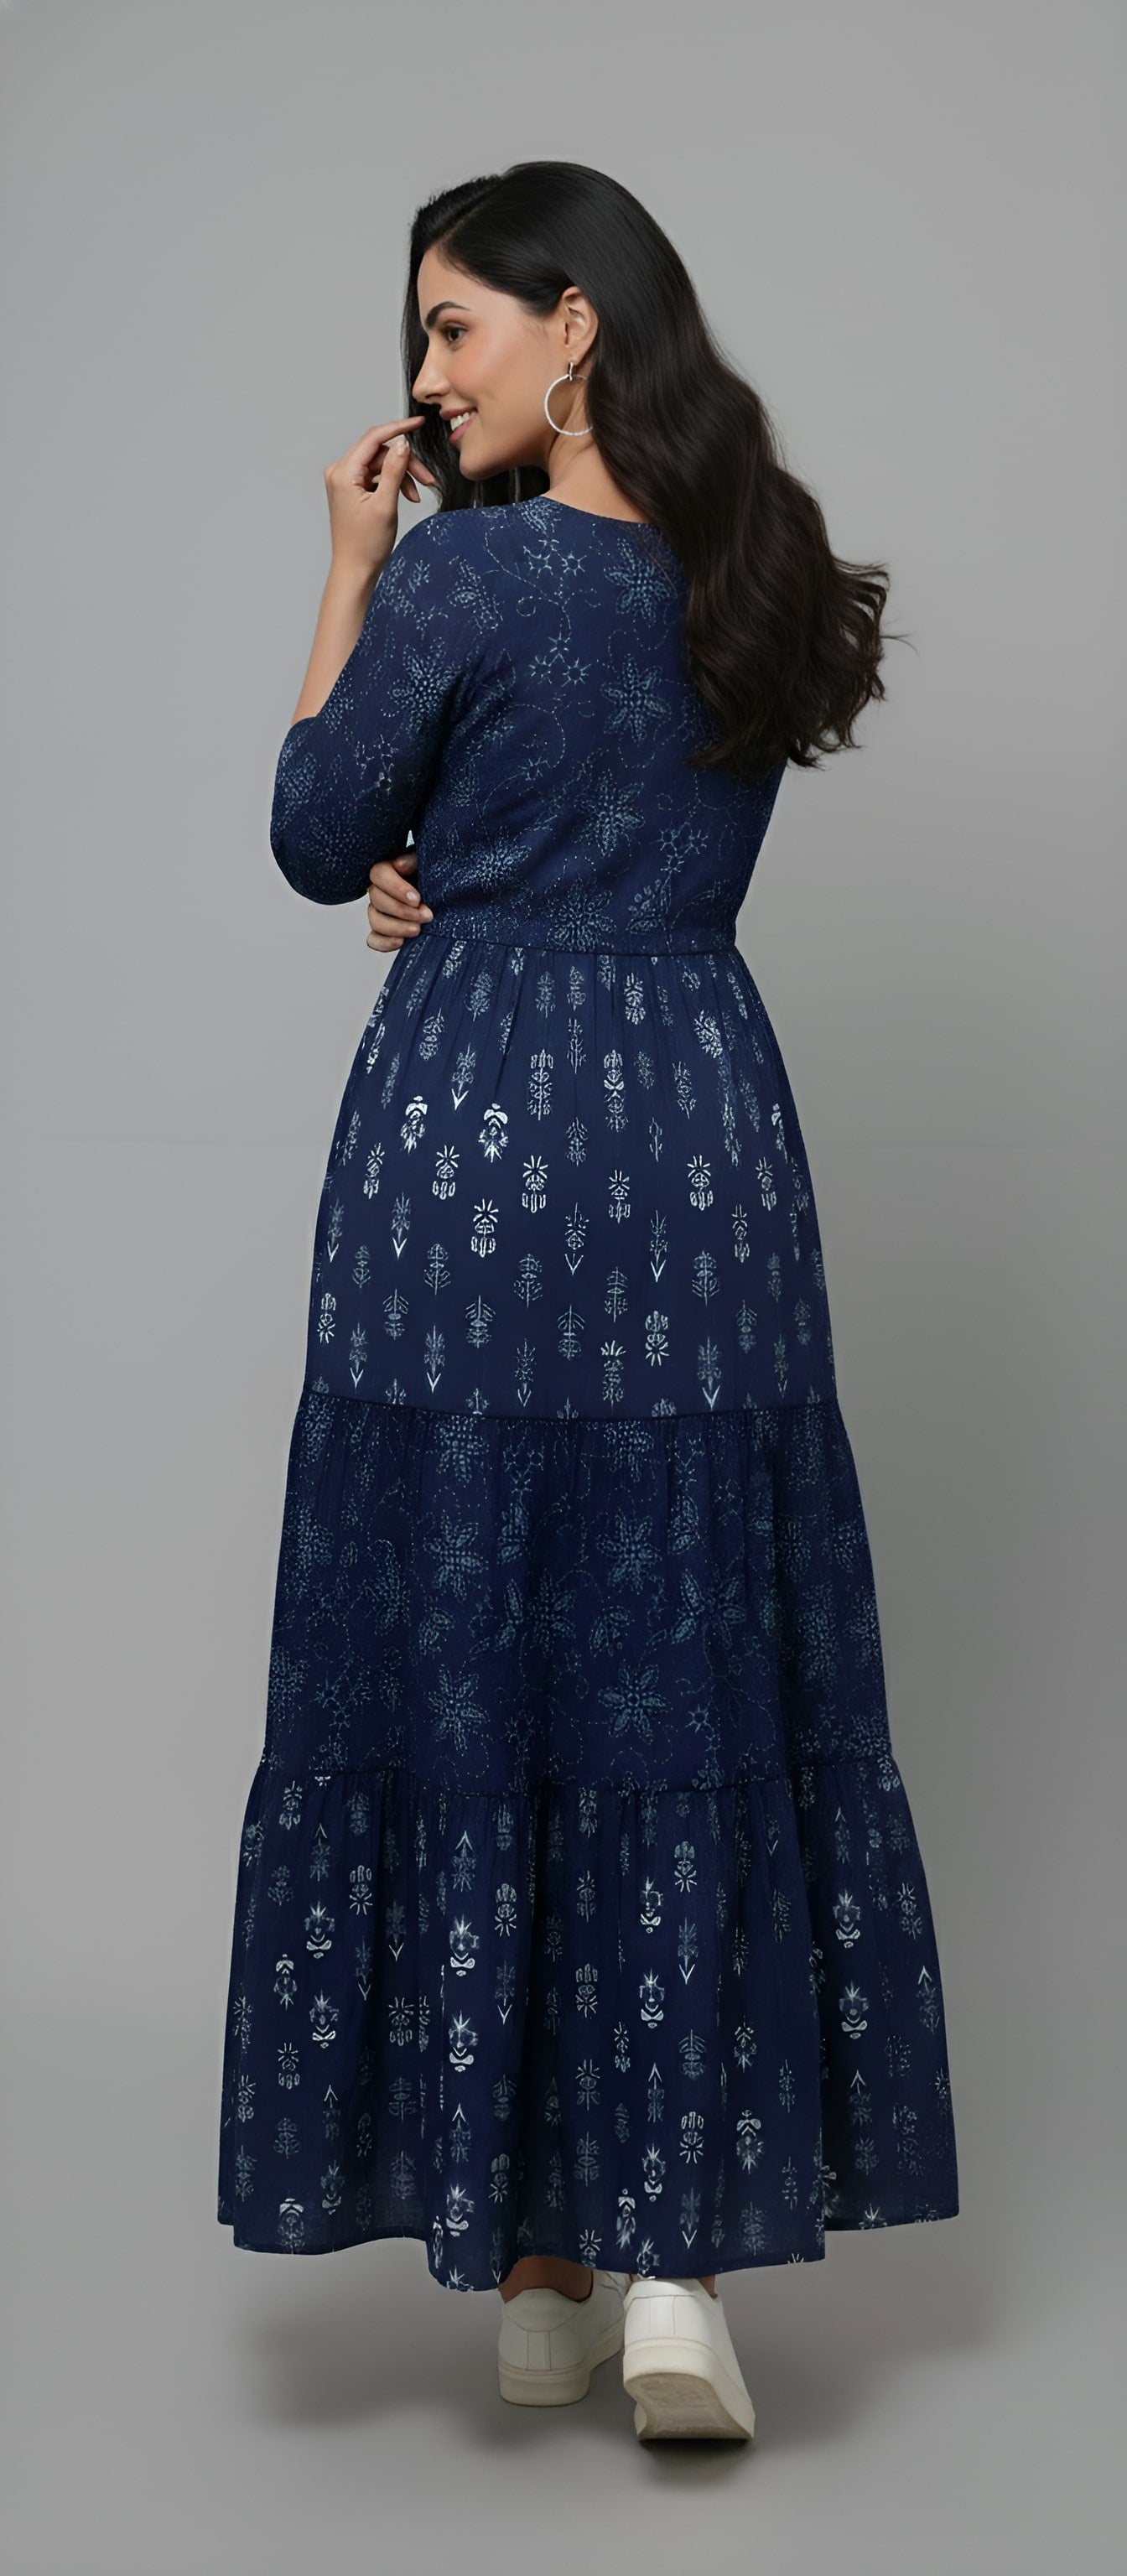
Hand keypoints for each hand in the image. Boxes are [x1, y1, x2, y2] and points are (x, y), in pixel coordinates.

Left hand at [324, 415, 437, 583]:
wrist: (354, 570)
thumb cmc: (366, 545)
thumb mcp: (385, 505)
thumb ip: (394, 470)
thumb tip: (403, 444)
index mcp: (343, 473)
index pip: (373, 438)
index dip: (398, 428)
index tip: (419, 422)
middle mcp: (339, 472)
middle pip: (379, 452)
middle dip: (405, 463)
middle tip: (427, 479)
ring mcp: (344, 480)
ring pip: (380, 464)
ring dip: (401, 475)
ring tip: (415, 496)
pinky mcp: (351, 489)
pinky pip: (376, 476)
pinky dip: (392, 483)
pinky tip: (405, 497)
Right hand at [366, 850, 433, 949]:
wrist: (449, 895)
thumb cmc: (437, 876)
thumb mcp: (429, 862)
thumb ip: (413, 859)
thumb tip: (399, 865)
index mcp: (388, 870)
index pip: (378, 875)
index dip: (396, 888)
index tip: (417, 899)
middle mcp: (380, 890)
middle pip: (377, 900)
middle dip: (402, 911)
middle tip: (427, 916)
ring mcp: (380, 912)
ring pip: (375, 921)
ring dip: (396, 928)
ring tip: (418, 930)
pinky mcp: (385, 932)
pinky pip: (374, 940)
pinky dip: (384, 943)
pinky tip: (402, 942)